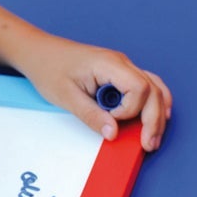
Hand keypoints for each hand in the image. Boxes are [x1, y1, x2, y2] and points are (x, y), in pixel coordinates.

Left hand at [14, 33, 173, 151]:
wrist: (39, 52)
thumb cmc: (49, 69)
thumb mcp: (66, 96)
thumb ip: (91, 115)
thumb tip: (113, 134)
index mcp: (109, 64)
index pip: (139, 88)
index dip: (131, 110)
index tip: (112, 121)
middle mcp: (122, 63)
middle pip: (153, 90)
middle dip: (154, 119)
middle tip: (149, 144)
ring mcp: (123, 66)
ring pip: (155, 87)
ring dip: (157, 113)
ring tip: (154, 136)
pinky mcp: (120, 73)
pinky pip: (146, 85)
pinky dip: (153, 102)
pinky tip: (156, 117)